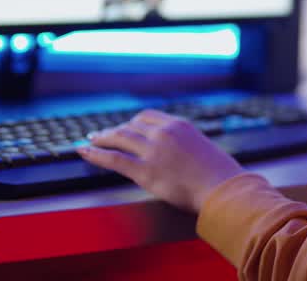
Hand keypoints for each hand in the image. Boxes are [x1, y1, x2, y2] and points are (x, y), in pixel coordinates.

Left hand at [77, 109, 244, 212]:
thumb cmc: (218, 174)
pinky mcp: (145, 171)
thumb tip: (177, 152)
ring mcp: (153, 151)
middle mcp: (163, 133)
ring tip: (91, 141)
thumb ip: (186, 144)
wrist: (222, 189)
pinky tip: (84, 152)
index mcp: (179, 125)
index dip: (131, 123)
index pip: (147, 117)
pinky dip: (95, 154)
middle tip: (101, 135)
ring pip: (119, 138)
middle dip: (114, 130)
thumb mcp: (203, 147)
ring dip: (101, 138)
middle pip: (130, 125)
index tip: (124, 127)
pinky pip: (114, 159)